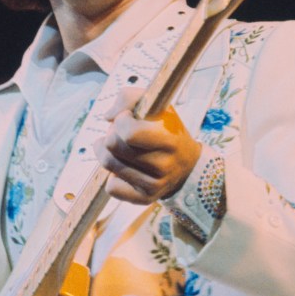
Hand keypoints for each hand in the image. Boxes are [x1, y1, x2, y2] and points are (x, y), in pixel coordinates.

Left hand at [95, 90, 201, 204]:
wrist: (187, 164)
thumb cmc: (166, 130)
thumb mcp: (156, 106)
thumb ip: (130, 97)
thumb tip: (108, 117)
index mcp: (170, 139)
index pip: (129, 132)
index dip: (122, 120)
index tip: (128, 118)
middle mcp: (164, 165)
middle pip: (113, 146)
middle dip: (111, 135)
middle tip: (121, 134)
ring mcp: (155, 185)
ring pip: (109, 165)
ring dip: (107, 153)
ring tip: (119, 149)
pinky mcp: (144, 198)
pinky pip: (112, 187)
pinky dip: (112, 176)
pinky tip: (124, 169)